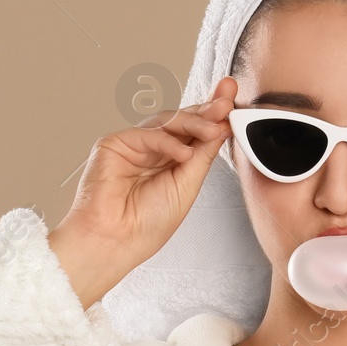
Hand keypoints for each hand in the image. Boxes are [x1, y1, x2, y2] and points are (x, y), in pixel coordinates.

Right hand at [47, 77, 235, 305]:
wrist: (115, 242)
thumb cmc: (146, 224)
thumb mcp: (187, 185)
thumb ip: (203, 154)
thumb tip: (223, 126)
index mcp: (171, 160)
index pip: (196, 132)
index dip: (214, 117)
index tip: (233, 104)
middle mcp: (153, 149)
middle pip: (183, 121)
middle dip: (207, 110)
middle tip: (227, 103)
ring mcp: (133, 145)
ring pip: (167, 122)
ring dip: (194, 122)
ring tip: (214, 128)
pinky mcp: (113, 144)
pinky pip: (146, 134)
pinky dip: (167, 141)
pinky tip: (183, 153)